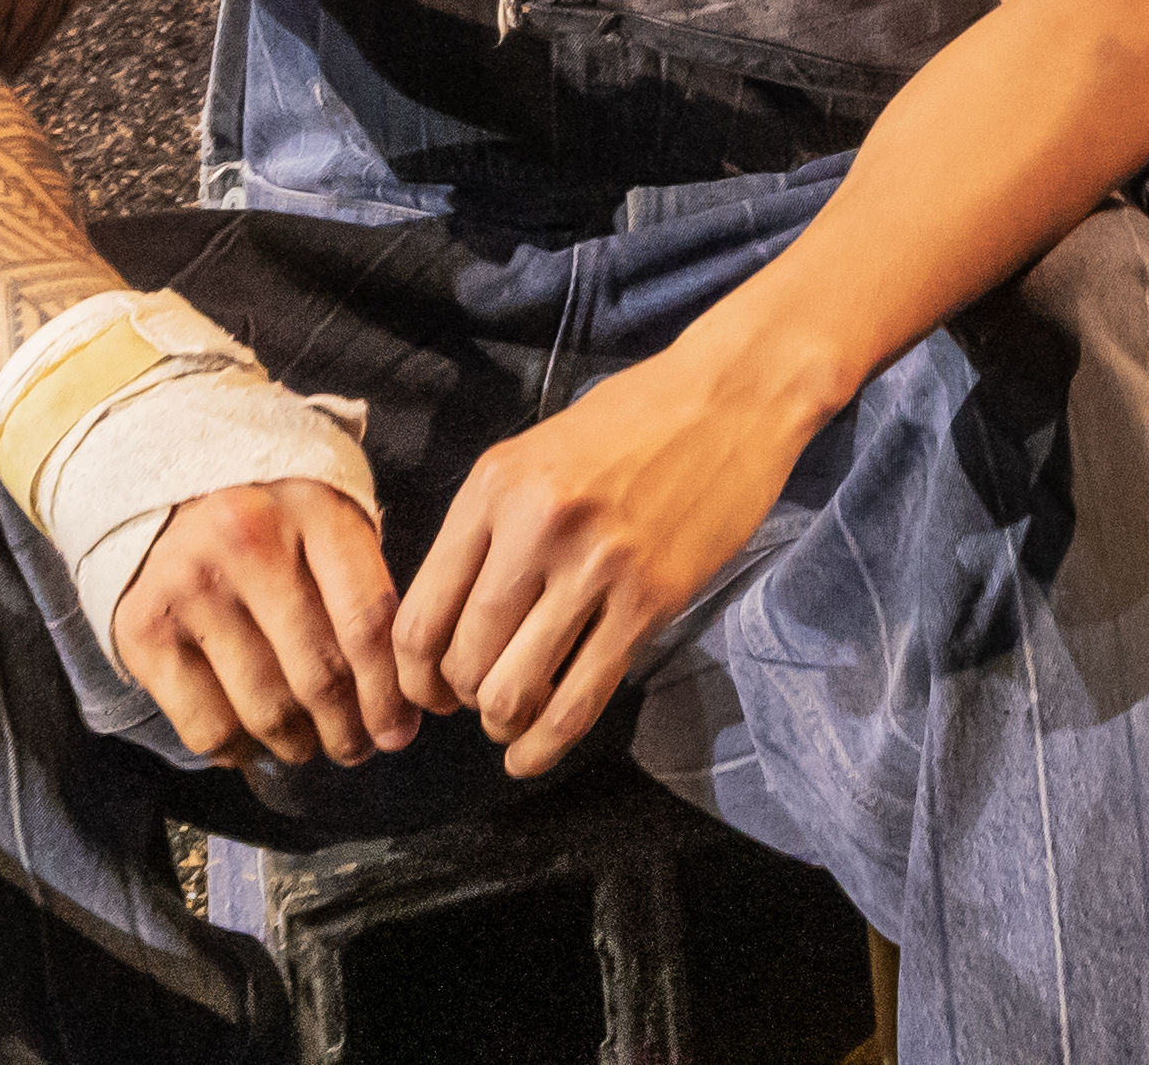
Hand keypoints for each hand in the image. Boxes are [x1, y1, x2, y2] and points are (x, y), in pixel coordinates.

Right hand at [108, 475, 416, 770]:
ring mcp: (192, 587)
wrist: (171, 498)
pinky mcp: (144, 630)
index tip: (399, 730)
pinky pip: (205, 723)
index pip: (367, 623)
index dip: (388, 691)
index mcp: (316, 514)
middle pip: (318, 672)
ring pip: (264, 707)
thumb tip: (395, 706)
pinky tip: (252, 744)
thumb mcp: (331, 530)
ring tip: (310, 746)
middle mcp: (251, 544)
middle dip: (348, 728)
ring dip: (297, 743)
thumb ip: (364, 597)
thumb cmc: (276, 528)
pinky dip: (237, 749)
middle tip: (358, 748)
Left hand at [394, 341, 819, 778]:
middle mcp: (536, 527)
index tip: (427, 692)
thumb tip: (446, 621)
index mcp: (494, 488)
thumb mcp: (536, 453)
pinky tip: (530, 754)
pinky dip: (547, 741)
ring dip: (502, 719)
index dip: (412, 676)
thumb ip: (488, 527)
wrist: (735, 392)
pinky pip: (582, 695)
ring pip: (515, 686)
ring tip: (509, 717)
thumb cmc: (633, 419)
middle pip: (463, 658)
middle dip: (460, 699)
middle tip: (476, 702)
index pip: (419, 615)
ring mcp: (597, 565)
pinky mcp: (652, 596)